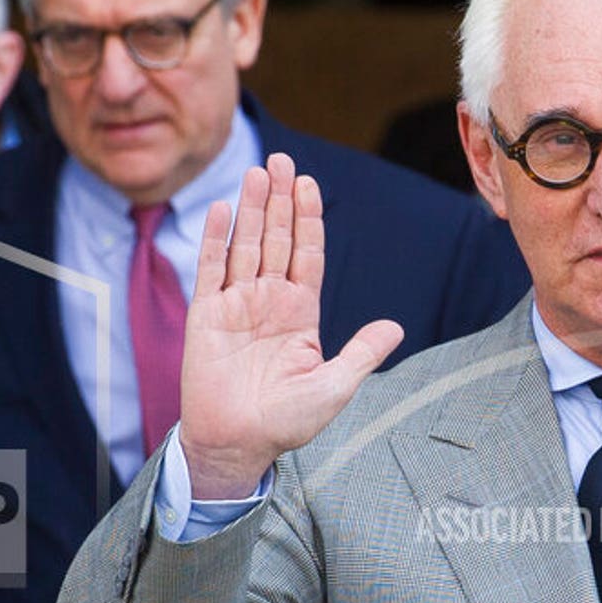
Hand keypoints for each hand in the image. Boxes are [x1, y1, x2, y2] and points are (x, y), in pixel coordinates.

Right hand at [178, 153, 403, 498]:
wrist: (239, 443)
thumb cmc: (286, 422)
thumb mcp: (335, 387)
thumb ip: (362, 353)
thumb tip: (395, 327)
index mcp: (300, 313)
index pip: (307, 254)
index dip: (308, 218)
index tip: (308, 183)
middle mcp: (268, 301)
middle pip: (277, 239)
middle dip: (280, 199)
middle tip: (281, 158)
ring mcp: (236, 305)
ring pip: (246, 245)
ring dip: (252, 208)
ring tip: (258, 170)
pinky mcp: (206, 315)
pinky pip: (210, 270)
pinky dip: (216, 239)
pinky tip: (222, 209)